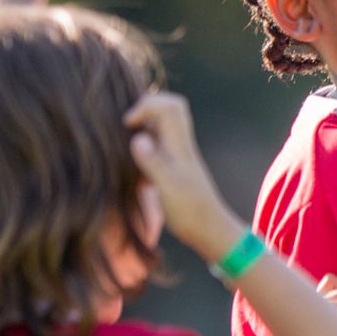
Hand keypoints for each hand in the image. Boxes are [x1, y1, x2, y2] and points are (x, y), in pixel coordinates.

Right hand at [125, 93, 236, 254]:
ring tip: (125, 144)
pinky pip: (159, 144)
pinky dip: (145, 145)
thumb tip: (137, 137)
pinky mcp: (174, 167)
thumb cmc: (190, 211)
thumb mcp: (168, 188)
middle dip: (146, 108)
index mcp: (180, 145)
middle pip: (169, 108)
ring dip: (145, 127)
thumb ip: (153, 162)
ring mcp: (178, 155)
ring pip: (163, 125)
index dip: (147, 106)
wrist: (210, 229)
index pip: (170, 106)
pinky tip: (133, 165)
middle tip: (126, 126)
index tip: (128, 125)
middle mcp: (180, 145)